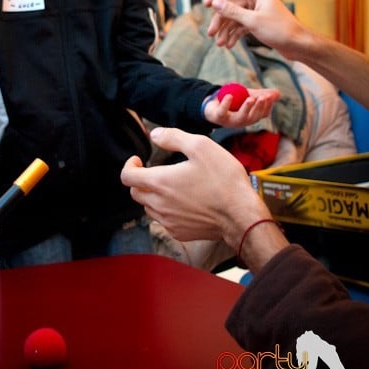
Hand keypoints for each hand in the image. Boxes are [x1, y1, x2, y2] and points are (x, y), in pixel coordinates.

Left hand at [121, 127, 264, 245]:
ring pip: (148, 207)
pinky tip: (183, 202)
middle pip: (136, 192)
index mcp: (160, 182)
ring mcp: (168, 221)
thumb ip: (173, 138)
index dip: (129, 165)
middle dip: (141, 180)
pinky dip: (167, 210)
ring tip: (171, 186)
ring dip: (153, 196)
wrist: (241, 216)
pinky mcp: (179, 233)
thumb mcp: (201, 146)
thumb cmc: (223, 180)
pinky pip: (164, 220)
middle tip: (155, 172)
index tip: (138, 160)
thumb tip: (155, 135)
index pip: (127, 177)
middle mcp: (159, 204)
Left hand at [203, 86, 279, 126]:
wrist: (213, 105)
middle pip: (254, 117)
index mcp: (252, 118)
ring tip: (250, 98)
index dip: (268, 106)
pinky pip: (223, 112)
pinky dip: (226, 104)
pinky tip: (229, 96)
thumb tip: (278, 94)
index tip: (270, 96)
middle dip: (259, 107)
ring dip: (246, 108)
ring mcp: (231, 121)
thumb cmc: (235, 102)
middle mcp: (243, 122)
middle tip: (263, 97)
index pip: (263, 114)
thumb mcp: (249, 96)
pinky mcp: (219, 117)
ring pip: (240, 117)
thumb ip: (262, 94)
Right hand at [206, 0, 303, 55]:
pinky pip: (241, 26)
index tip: (206, 5)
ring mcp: (257, 11)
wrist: (298, 45)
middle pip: (230, 6)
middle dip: (220, 20)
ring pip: (234, 18)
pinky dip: (234, 35)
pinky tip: (229, 45)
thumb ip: (232, 11)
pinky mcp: (258, 22)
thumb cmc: (280, 30)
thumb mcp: (252, 21)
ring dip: (226, 31)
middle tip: (211, 34)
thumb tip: (215, 2)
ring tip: (220, 44)